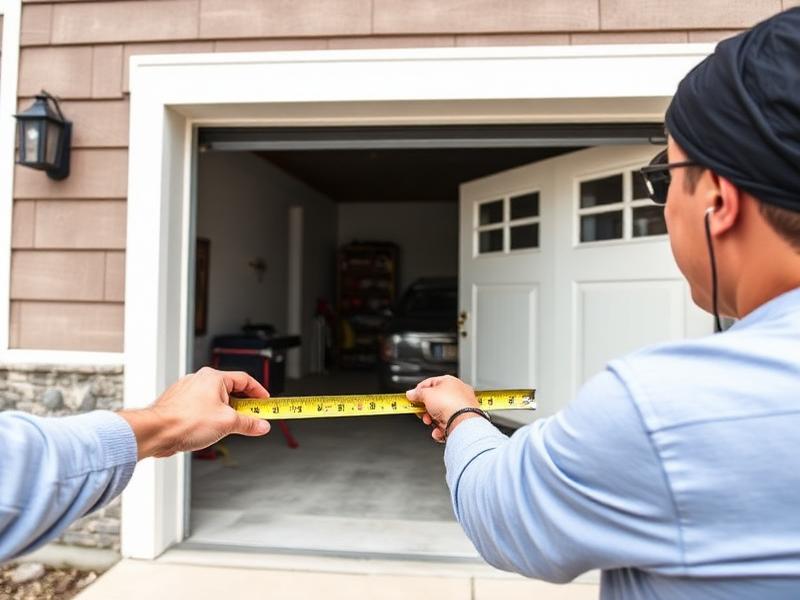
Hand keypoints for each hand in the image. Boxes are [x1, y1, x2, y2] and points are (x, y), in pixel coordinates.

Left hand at [119, 367, 270, 459]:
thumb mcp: (227, 423)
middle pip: (230, 390)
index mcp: (213, 377)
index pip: (244, 379)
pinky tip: (210, 430)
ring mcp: (187, 391)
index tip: (265, 402)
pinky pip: (201, 408)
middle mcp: (199, 380)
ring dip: (225, 413)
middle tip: (252, 418)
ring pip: (215, 401)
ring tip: (229, 428)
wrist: (155, 433)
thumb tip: (261, 426)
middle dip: (242, 406)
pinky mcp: (178, 404)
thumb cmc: (184, 422)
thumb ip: (248, 423)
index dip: (258, 391)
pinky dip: (210, 417)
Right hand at [406, 375, 478, 442]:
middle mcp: (457, 393)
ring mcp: (460, 408)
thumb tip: (411, 393)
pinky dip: (440, 429)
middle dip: (425, 408)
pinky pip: (446, 425)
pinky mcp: (461, 422)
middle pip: (435, 401)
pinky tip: (438, 430)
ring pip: (439, 415)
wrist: (462, 422)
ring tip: (429, 421)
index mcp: (450, 382)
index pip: (431, 383)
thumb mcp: (426, 394)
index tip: (412, 397)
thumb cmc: (450, 404)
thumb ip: (417, 393)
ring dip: (431, 420)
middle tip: (421, 411)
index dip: (420, 390)